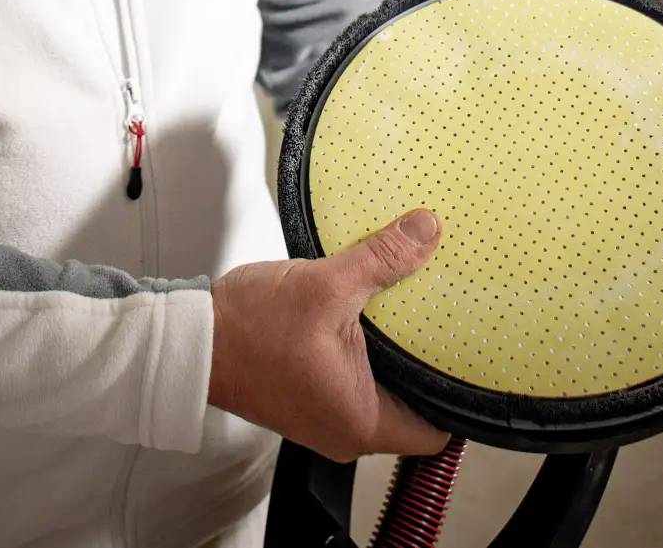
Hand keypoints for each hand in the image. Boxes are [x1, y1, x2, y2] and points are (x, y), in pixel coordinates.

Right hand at [207, 209, 449, 462]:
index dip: (460, 395)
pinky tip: (367, 316)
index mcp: (361, 421)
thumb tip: (425, 232)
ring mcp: (325, 417)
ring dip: (393, 356)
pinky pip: (353, 382)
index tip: (472, 355)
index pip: (438, 430)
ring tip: (410, 313)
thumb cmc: (245, 331)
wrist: (190, 339)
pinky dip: (364, 354)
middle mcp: (346, 431)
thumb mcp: (325, 286)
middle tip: (447, 322)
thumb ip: (382, 260)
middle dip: (428, 365)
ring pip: (382, 393)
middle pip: (413, 408)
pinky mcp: (308, 399)